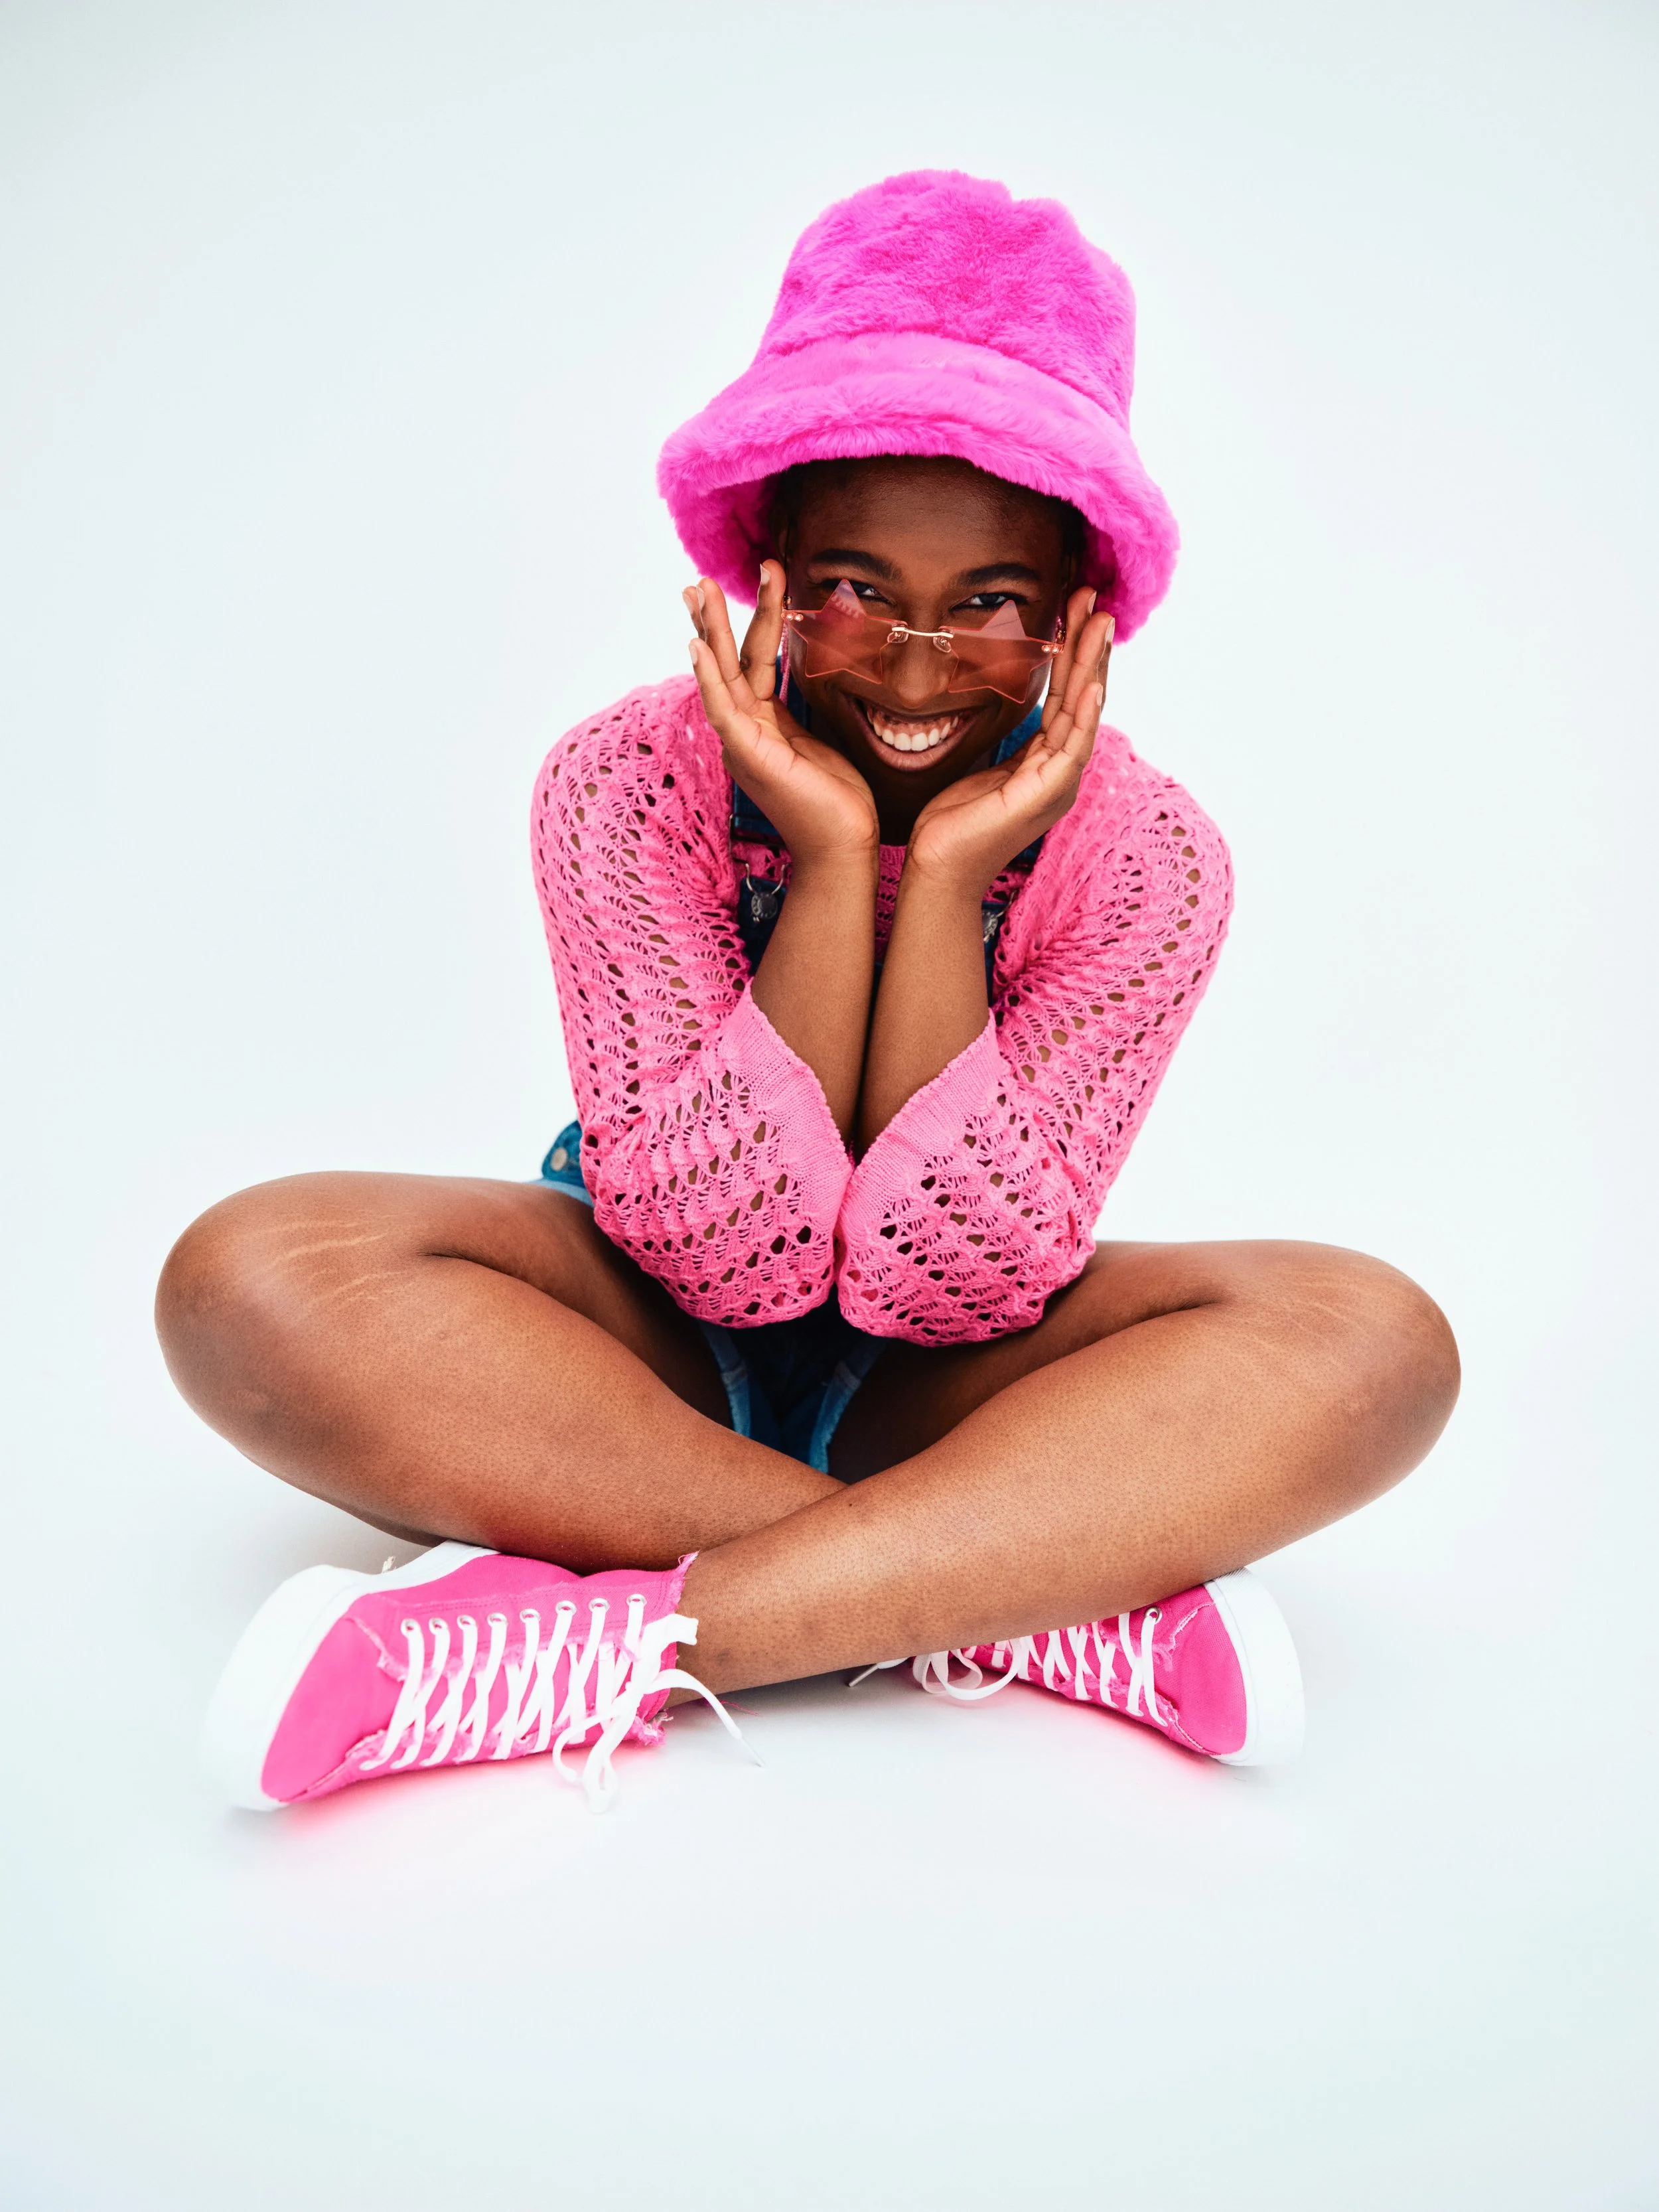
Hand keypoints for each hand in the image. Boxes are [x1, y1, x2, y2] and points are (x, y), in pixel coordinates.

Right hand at [686, 566, 878, 865]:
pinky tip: (697, 648)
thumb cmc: (839, 800)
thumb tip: (814, 669)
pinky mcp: (751, 757)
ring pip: (722, 676)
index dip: (757, 619)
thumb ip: (807, 706)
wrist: (845, 847)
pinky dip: (709, 678)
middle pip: (728, 662)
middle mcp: (745, 731)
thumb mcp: (823, 739)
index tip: (763, 579)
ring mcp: (743, 743)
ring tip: (698, 590)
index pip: (754, 661)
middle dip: (715, 617)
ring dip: (709, 630)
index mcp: (762, 724)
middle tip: (701, 577)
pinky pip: (724, 711)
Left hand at [905, 588, 1114, 896]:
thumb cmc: (950, 823)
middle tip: (1095, 599)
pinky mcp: (1045, 797)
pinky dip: (1083, 715)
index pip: (1066, 696)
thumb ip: (1002, 737)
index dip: (1072, 651)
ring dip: (1093, 666)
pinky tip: (1091, 685)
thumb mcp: (981, 766)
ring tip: (1101, 623)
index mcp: (1047, 763)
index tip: (1074, 608)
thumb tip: (996, 696)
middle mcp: (1061, 771)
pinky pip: (1071, 748)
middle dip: (1089, 646)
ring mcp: (1058, 785)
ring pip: (1082, 713)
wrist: (937, 869)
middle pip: (1082, 696)